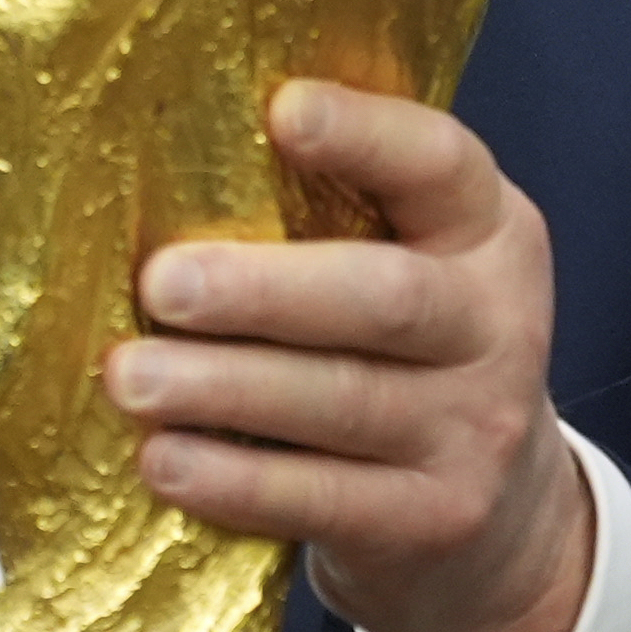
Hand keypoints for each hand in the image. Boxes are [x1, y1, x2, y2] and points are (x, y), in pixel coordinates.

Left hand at [107, 79, 587, 631]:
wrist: (502, 519)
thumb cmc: (407, 355)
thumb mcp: (410, 264)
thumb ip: (328, 214)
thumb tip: (156, 157)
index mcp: (487, 232)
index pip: (441, 165)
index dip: (366, 134)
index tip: (282, 110)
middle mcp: (498, 325)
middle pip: (386, 300)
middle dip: (264, 291)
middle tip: (159, 285)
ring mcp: (477, 431)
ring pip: (344, 401)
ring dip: (224, 388)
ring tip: (129, 378)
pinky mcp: (436, 521)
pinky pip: (324, 498)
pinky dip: (236, 481)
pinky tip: (165, 461)